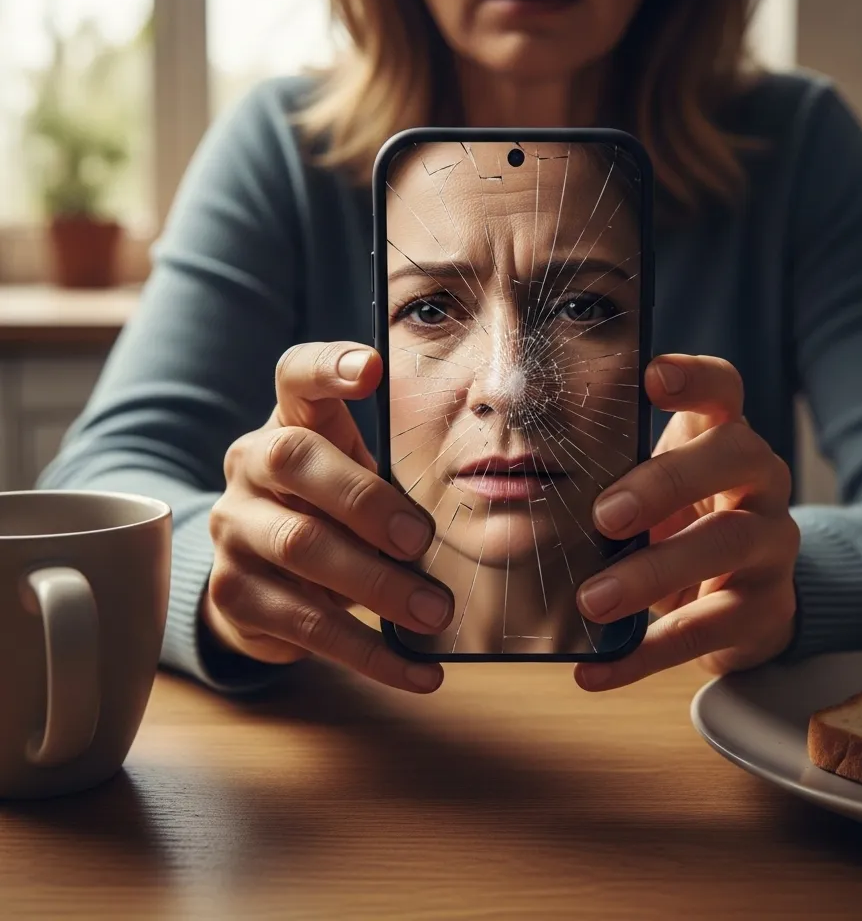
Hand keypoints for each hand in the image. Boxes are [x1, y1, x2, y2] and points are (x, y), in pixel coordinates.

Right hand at [204, 341, 453, 693]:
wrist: (260, 576)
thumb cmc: (332, 514)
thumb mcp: (359, 483)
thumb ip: (391, 485)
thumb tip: (451, 527)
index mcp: (291, 423)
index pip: (297, 376)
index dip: (330, 366)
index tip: (372, 368)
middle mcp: (250, 464)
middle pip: (294, 459)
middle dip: (365, 500)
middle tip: (421, 540)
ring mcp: (233, 528)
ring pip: (300, 547)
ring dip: (378, 586)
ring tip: (435, 614)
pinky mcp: (232, 594)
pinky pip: (305, 624)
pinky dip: (370, 653)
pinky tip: (418, 671)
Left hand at [574, 355, 799, 690]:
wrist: (740, 596)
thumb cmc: (679, 524)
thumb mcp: (654, 490)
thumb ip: (615, 475)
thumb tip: (522, 484)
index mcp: (724, 438)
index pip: (725, 389)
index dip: (695, 377)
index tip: (652, 376)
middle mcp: (761, 481)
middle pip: (736, 457)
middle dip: (668, 482)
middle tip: (605, 516)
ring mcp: (772, 543)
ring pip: (729, 544)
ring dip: (655, 573)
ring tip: (594, 601)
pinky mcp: (766, 608)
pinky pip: (710, 629)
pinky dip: (648, 654)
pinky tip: (595, 670)